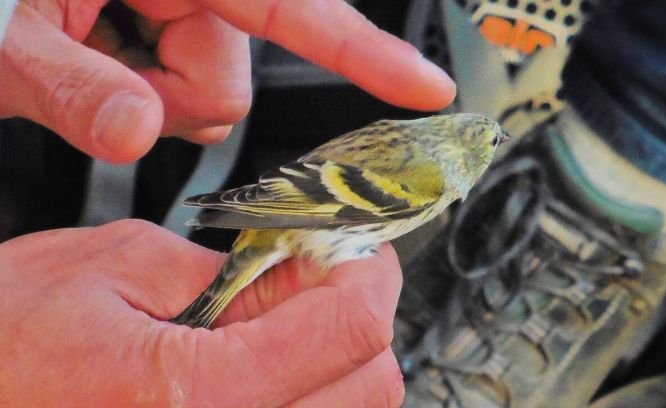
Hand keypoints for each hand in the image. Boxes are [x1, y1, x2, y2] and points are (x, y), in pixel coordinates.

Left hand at [0, 1, 455, 162]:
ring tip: (89, 67)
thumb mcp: (6, 37)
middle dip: (170, 99)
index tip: (427, 87)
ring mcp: (179, 11)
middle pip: (233, 79)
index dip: (364, 49)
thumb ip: (71, 86)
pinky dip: (145, 96)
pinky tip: (103, 67)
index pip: (294, 5)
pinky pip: (185, 93)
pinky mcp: (168, 33)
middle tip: (100, 82)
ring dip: (152, 100)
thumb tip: (136, 132)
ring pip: (209, 95)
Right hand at [0, 220, 403, 406]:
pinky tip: (265, 360)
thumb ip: (227, 268)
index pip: (351, 331)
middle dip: (363, 314)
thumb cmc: (6, 338)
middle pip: (370, 386)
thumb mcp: (116, 265)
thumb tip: (299, 270)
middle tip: (325, 274)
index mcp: (194, 397)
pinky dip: (308, 391)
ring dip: (339, 357)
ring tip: (287, 317)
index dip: (370, 273)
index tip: (358, 246)